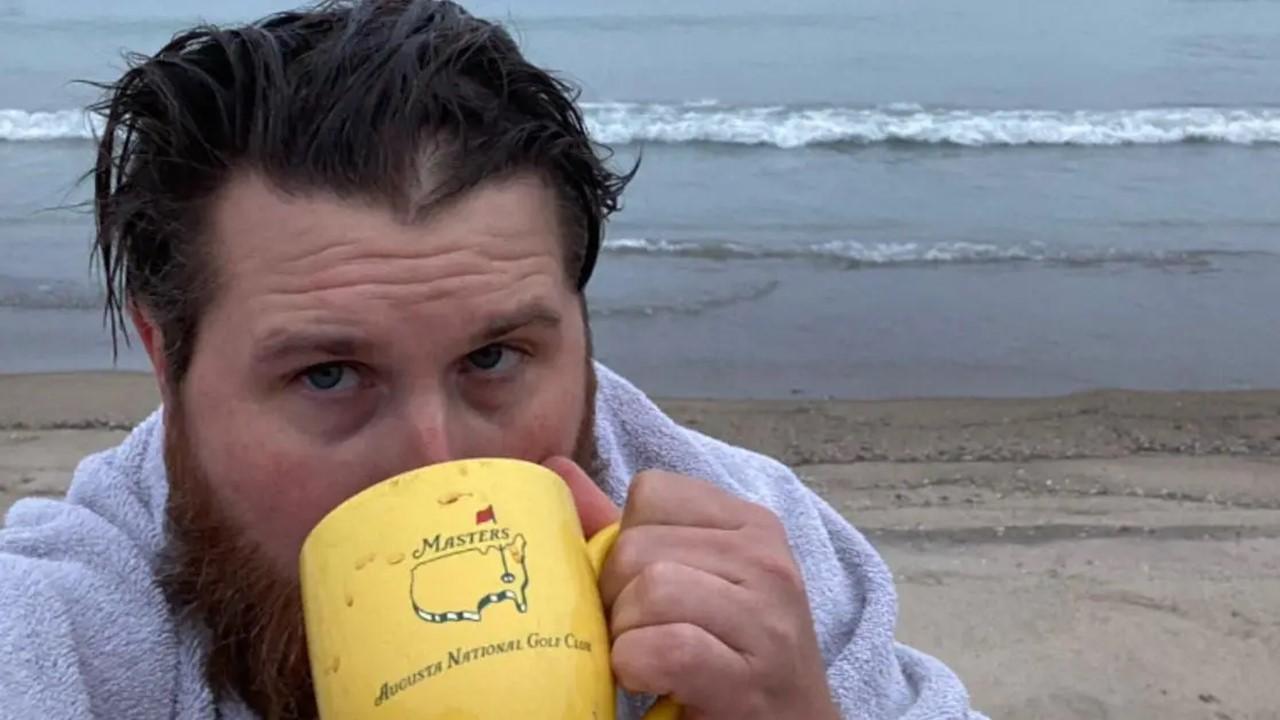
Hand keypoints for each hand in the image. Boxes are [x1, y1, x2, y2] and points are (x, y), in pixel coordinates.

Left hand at [545, 457, 839, 719]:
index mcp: (750, 524)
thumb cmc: (730, 656)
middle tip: (641, 636)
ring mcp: (766, 616)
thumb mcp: (690, 581)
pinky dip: (638, 668)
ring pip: (649, 590)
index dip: (625, 543)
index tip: (642, 590)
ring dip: (628, 637)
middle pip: (639, 545)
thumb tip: (558, 469)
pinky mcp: (750, 676)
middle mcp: (766, 558)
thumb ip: (628, 529)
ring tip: (650, 661)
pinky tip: (653, 682)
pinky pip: (664, 647)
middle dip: (617, 598)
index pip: (652, 492)